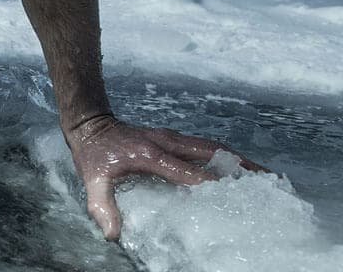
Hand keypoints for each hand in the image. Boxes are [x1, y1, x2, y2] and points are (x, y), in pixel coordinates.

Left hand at [65, 115, 268, 240]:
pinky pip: (203, 146)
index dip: (211, 184)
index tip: (235, 197)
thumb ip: (101, 206)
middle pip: (211, 151)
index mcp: (150, 154)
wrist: (90, 123)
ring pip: (211, 146)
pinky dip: (223, 155)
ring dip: (237, 158)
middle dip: (239, 165)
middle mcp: (166, 142)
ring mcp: (170, 138)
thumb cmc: (93, 152)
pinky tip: (236, 167)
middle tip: (267, 179)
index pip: (187, 171)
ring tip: (263, 173)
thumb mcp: (91, 179)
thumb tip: (112, 234)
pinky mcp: (171, 138)